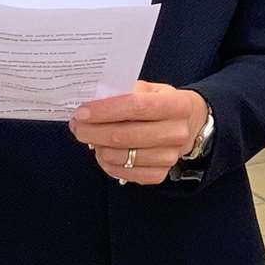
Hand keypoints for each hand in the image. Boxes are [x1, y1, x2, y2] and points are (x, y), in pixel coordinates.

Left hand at [69, 82, 206, 185]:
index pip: (137, 107)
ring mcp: (170, 156)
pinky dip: (106, 163)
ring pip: (119, 156)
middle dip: (92, 131)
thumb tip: (93, 101)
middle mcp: (177, 132)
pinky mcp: (160, 174)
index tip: (82, 112)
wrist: (187, 124)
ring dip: (97, 147)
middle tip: (77, 125)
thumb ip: (125, 92)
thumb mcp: (150, 89)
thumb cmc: (162, 103)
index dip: (105, 110)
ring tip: (91, 136)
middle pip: (124, 135)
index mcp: (179, 105)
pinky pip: (122, 173)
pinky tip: (103, 151)